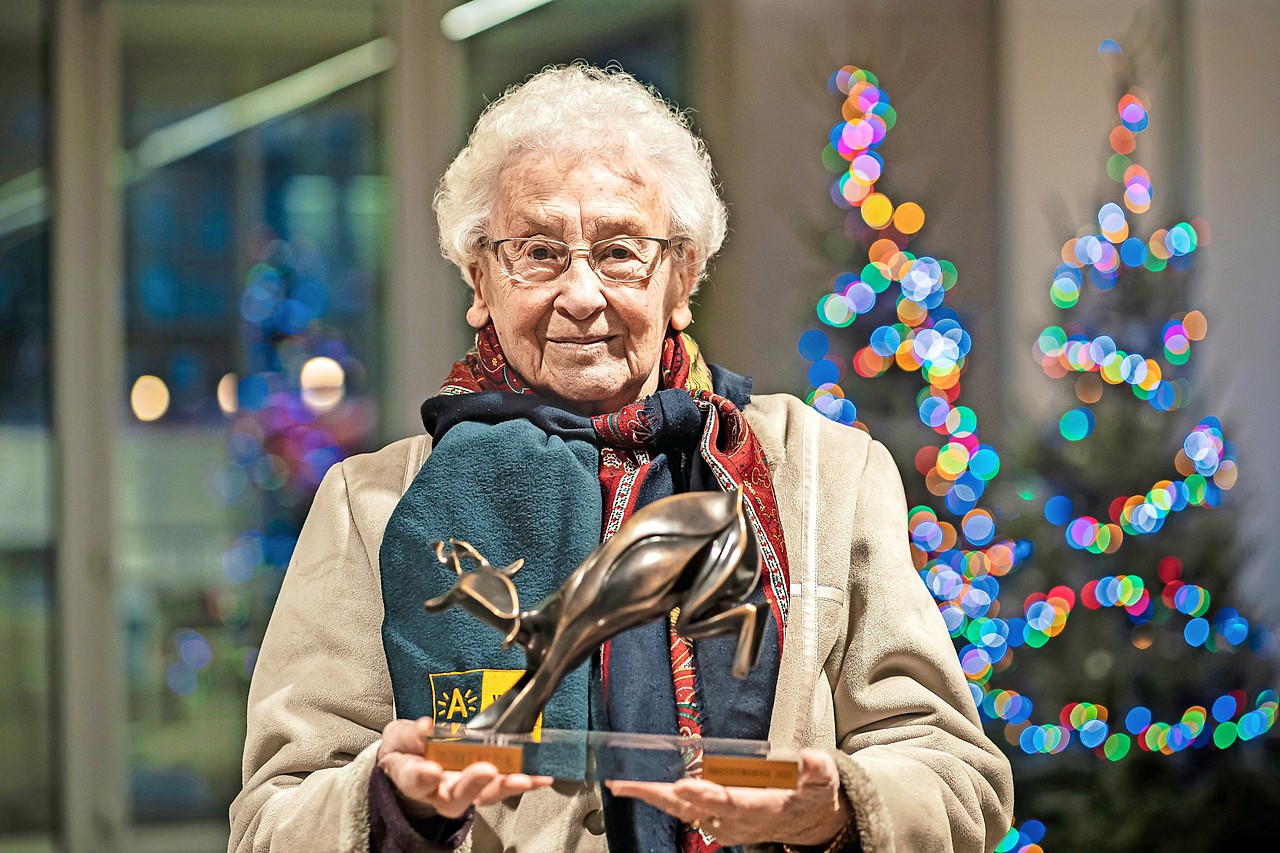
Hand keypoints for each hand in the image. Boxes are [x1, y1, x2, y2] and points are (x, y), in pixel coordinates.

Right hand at [377, 717, 553, 818]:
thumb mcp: (399, 737)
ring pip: (484, 795)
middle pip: (455, 796)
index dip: (422, 777)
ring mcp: (465, 790)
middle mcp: (440, 791)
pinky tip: (540, 778)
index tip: (431, 770)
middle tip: (486, 770)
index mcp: (412, 778)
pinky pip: (505, 786)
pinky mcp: (486, 784)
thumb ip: (409, 734)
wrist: (415, 763)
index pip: (415, 780)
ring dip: (504, 786)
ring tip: (521, 778)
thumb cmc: (407, 751)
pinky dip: (525, 782)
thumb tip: (425, 728)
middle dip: (473, 783)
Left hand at [606, 749, 851, 846]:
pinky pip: (682, 810)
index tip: (685, 785)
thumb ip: (818, 770)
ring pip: (682, 810)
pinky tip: (639, 788)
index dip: (706, 794)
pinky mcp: (714, 819)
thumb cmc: (809, 797)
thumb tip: (812, 759)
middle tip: (628, 785)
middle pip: (692, 807)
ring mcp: (722, 821)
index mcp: (761, 806)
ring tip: (621, 784)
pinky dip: (660, 798)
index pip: (729, 801)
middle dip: (659, 796)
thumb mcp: (823, 782)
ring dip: (651, 796)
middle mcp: (736, 818)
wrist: (806, 822)